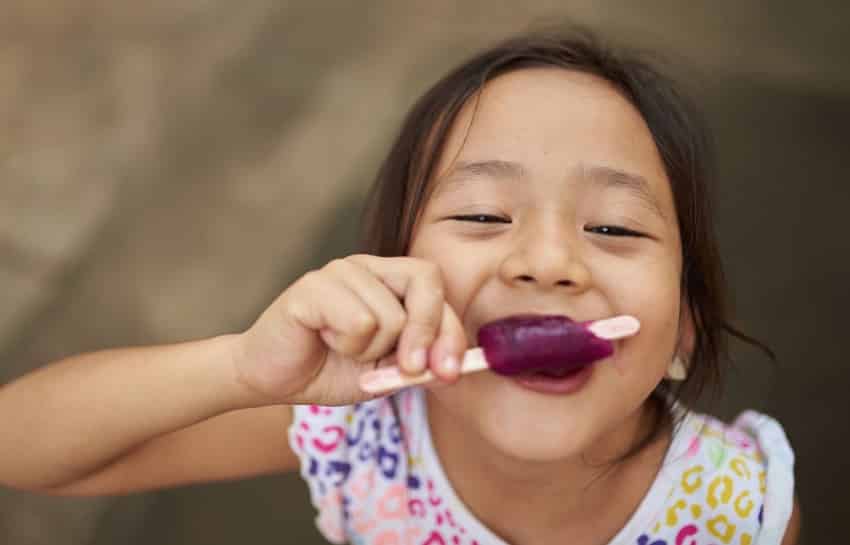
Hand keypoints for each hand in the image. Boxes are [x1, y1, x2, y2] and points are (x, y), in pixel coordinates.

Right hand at [232, 254, 467, 405]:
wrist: (273, 379)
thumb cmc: (330, 369)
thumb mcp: (386, 373)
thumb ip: (419, 364)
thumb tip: (452, 367)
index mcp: (389, 281)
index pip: (436, 289)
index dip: (450, 332)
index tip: (449, 372)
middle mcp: (367, 267)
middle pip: (425, 281)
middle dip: (426, 334)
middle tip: (409, 369)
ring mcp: (339, 272)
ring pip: (390, 315)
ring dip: (371, 351)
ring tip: (344, 349)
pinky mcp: (312, 287)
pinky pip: (359, 321)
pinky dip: (347, 345)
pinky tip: (325, 341)